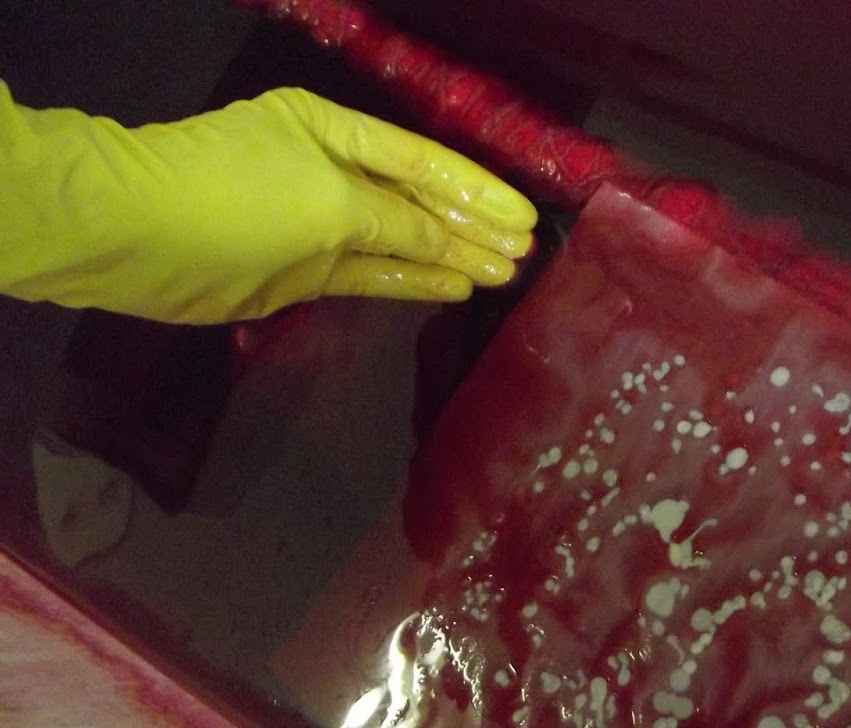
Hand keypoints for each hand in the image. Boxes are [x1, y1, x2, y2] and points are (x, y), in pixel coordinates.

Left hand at [0, 82, 536, 322]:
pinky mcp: (304, 272)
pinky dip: (412, 281)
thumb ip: (400, 223)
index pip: (422, 161)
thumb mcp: (331, 200)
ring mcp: (316, 225)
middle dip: (470, 227)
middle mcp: (330, 172)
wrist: (140, 235)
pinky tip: (455, 287)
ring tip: (502, 275)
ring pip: (399, 242)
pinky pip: (371, 275)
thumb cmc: (238, 195)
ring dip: (450, 257)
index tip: (524, 221)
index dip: (476, 190)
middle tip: (524, 256)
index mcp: (332, 131)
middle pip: (416, 201)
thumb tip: (455, 245)